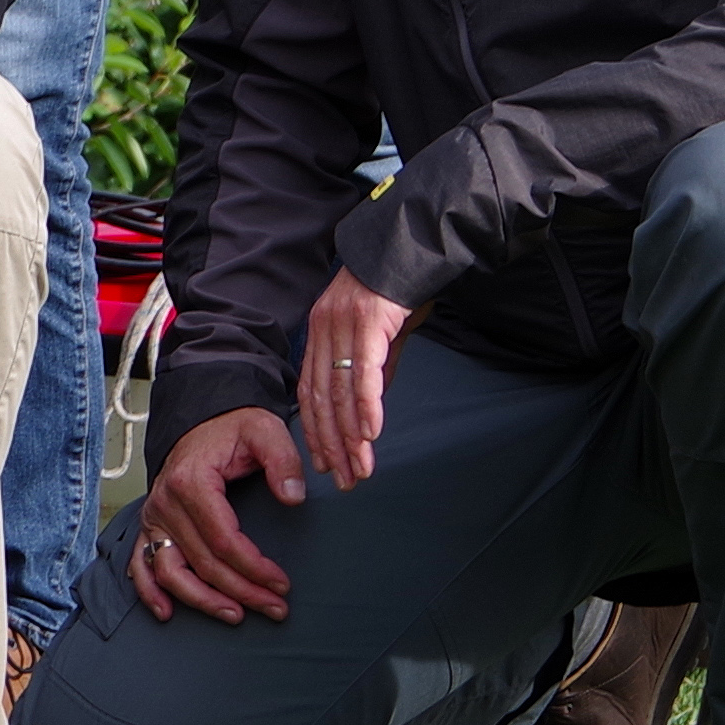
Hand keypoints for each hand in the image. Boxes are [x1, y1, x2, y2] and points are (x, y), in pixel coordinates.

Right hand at [131, 406, 304, 623]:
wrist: (201, 418)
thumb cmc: (233, 427)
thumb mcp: (265, 431)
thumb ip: (282, 460)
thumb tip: (293, 497)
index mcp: (192, 482)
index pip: (224, 540)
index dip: (254, 568)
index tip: (282, 583)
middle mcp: (166, 503)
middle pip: (203, 562)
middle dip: (242, 591)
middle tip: (275, 608)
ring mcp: (154, 516)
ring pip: (170, 572)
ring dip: (202, 600)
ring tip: (235, 615)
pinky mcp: (151, 525)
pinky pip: (142, 563)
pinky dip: (149, 591)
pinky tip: (166, 613)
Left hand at [293, 271, 414, 491]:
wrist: (414, 244)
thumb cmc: (399, 289)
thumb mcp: (380, 334)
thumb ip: (373, 368)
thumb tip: (370, 407)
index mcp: (320, 331)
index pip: (310, 391)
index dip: (315, 430)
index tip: (324, 463)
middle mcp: (323, 328)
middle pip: (321, 398)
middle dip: (331, 444)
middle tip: (343, 480)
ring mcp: (343, 324)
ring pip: (341, 391)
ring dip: (351, 436)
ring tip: (360, 469)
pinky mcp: (369, 321)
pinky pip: (364, 371)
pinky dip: (366, 406)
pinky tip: (371, 434)